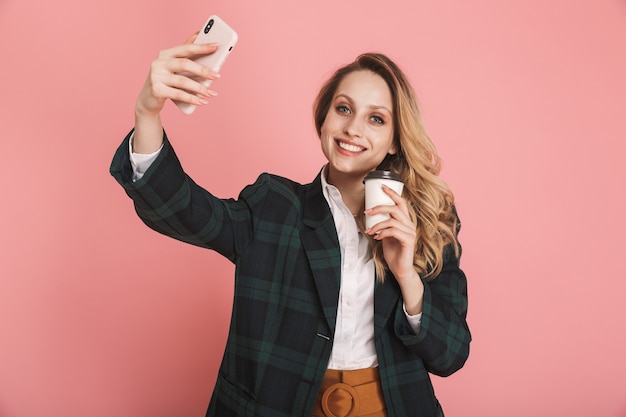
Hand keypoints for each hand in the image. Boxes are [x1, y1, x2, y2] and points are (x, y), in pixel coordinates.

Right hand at [135, 33, 221, 116]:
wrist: (149, 99)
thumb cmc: (166, 80)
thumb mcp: (174, 66)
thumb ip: (185, 53)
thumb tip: (198, 34)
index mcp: (165, 54)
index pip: (185, 48)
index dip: (201, 47)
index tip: (216, 46)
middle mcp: (159, 63)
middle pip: (185, 64)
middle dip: (203, 70)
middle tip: (217, 76)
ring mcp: (156, 76)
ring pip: (183, 81)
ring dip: (200, 88)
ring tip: (212, 94)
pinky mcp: (156, 90)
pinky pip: (178, 94)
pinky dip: (192, 99)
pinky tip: (202, 102)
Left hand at [365, 185, 423, 313]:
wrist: (400, 269)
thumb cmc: (393, 251)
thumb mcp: (385, 234)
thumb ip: (383, 224)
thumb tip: (370, 214)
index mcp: (405, 221)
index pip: (401, 202)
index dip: (392, 193)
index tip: (381, 186)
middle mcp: (409, 224)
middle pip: (396, 208)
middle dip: (380, 207)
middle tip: (367, 212)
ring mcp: (410, 233)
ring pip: (392, 220)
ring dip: (377, 224)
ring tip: (369, 231)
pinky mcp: (408, 241)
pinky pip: (394, 231)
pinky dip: (383, 233)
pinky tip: (377, 238)